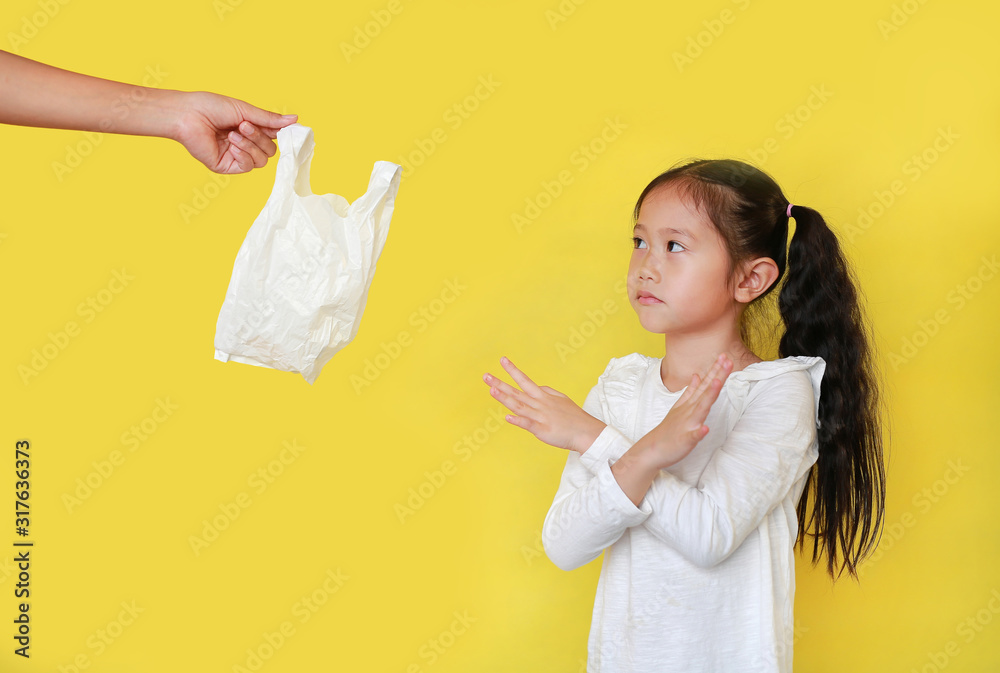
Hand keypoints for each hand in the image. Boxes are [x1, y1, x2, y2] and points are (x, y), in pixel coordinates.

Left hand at [172, 91, 296, 173]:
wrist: (188, 115)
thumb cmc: (211, 107)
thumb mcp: (245, 110)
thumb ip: (270, 119)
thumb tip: (295, 119)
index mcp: (250, 129)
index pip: (274, 137)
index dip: (281, 134)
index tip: (289, 130)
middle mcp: (244, 144)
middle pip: (270, 151)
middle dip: (259, 138)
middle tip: (243, 125)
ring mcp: (236, 156)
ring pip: (261, 160)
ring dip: (250, 145)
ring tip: (233, 134)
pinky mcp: (226, 166)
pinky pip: (247, 166)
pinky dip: (243, 155)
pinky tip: (231, 145)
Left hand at [483, 356, 605, 453]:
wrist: (587, 432)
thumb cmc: (574, 417)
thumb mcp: (561, 398)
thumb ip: (547, 392)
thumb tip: (537, 387)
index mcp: (543, 396)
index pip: (525, 380)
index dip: (513, 370)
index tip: (503, 360)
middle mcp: (539, 404)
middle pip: (517, 392)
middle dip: (500, 383)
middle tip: (485, 375)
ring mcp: (540, 417)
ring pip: (519, 406)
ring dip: (505, 398)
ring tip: (492, 390)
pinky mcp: (543, 430)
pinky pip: (528, 424)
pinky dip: (518, 421)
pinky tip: (507, 418)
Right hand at [643, 353, 732, 468]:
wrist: (652, 449)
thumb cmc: (669, 430)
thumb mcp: (679, 407)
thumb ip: (690, 392)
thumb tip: (697, 375)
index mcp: (690, 404)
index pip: (705, 384)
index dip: (715, 371)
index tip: (724, 356)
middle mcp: (690, 411)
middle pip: (706, 391)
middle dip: (717, 376)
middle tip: (727, 360)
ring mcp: (687, 424)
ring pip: (700, 409)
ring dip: (708, 396)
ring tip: (717, 383)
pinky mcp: (685, 440)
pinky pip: (693, 436)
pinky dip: (699, 432)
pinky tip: (705, 428)